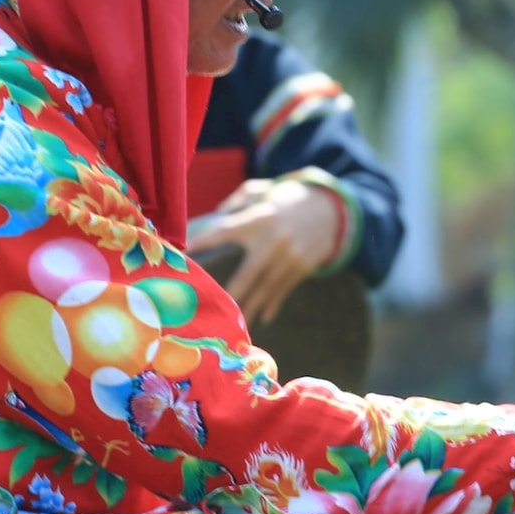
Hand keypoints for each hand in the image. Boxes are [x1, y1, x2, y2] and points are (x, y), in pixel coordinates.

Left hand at [188, 177, 342, 324]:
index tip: (184, 254)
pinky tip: (264, 316)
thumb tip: (216, 215)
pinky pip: (284, 288)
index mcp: (261, 216)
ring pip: (266, 287)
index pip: (226, 230)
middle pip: (248, 272)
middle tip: (212, 309)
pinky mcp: (304, 266)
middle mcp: (276, 238)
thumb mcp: (263, 190)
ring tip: (236, 323)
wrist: (330, 208)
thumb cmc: (286, 200)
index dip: (204, 241)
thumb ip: (238, 199)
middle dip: (230, 292)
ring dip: (251, 306)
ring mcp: (292, 255)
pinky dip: (273, 303)